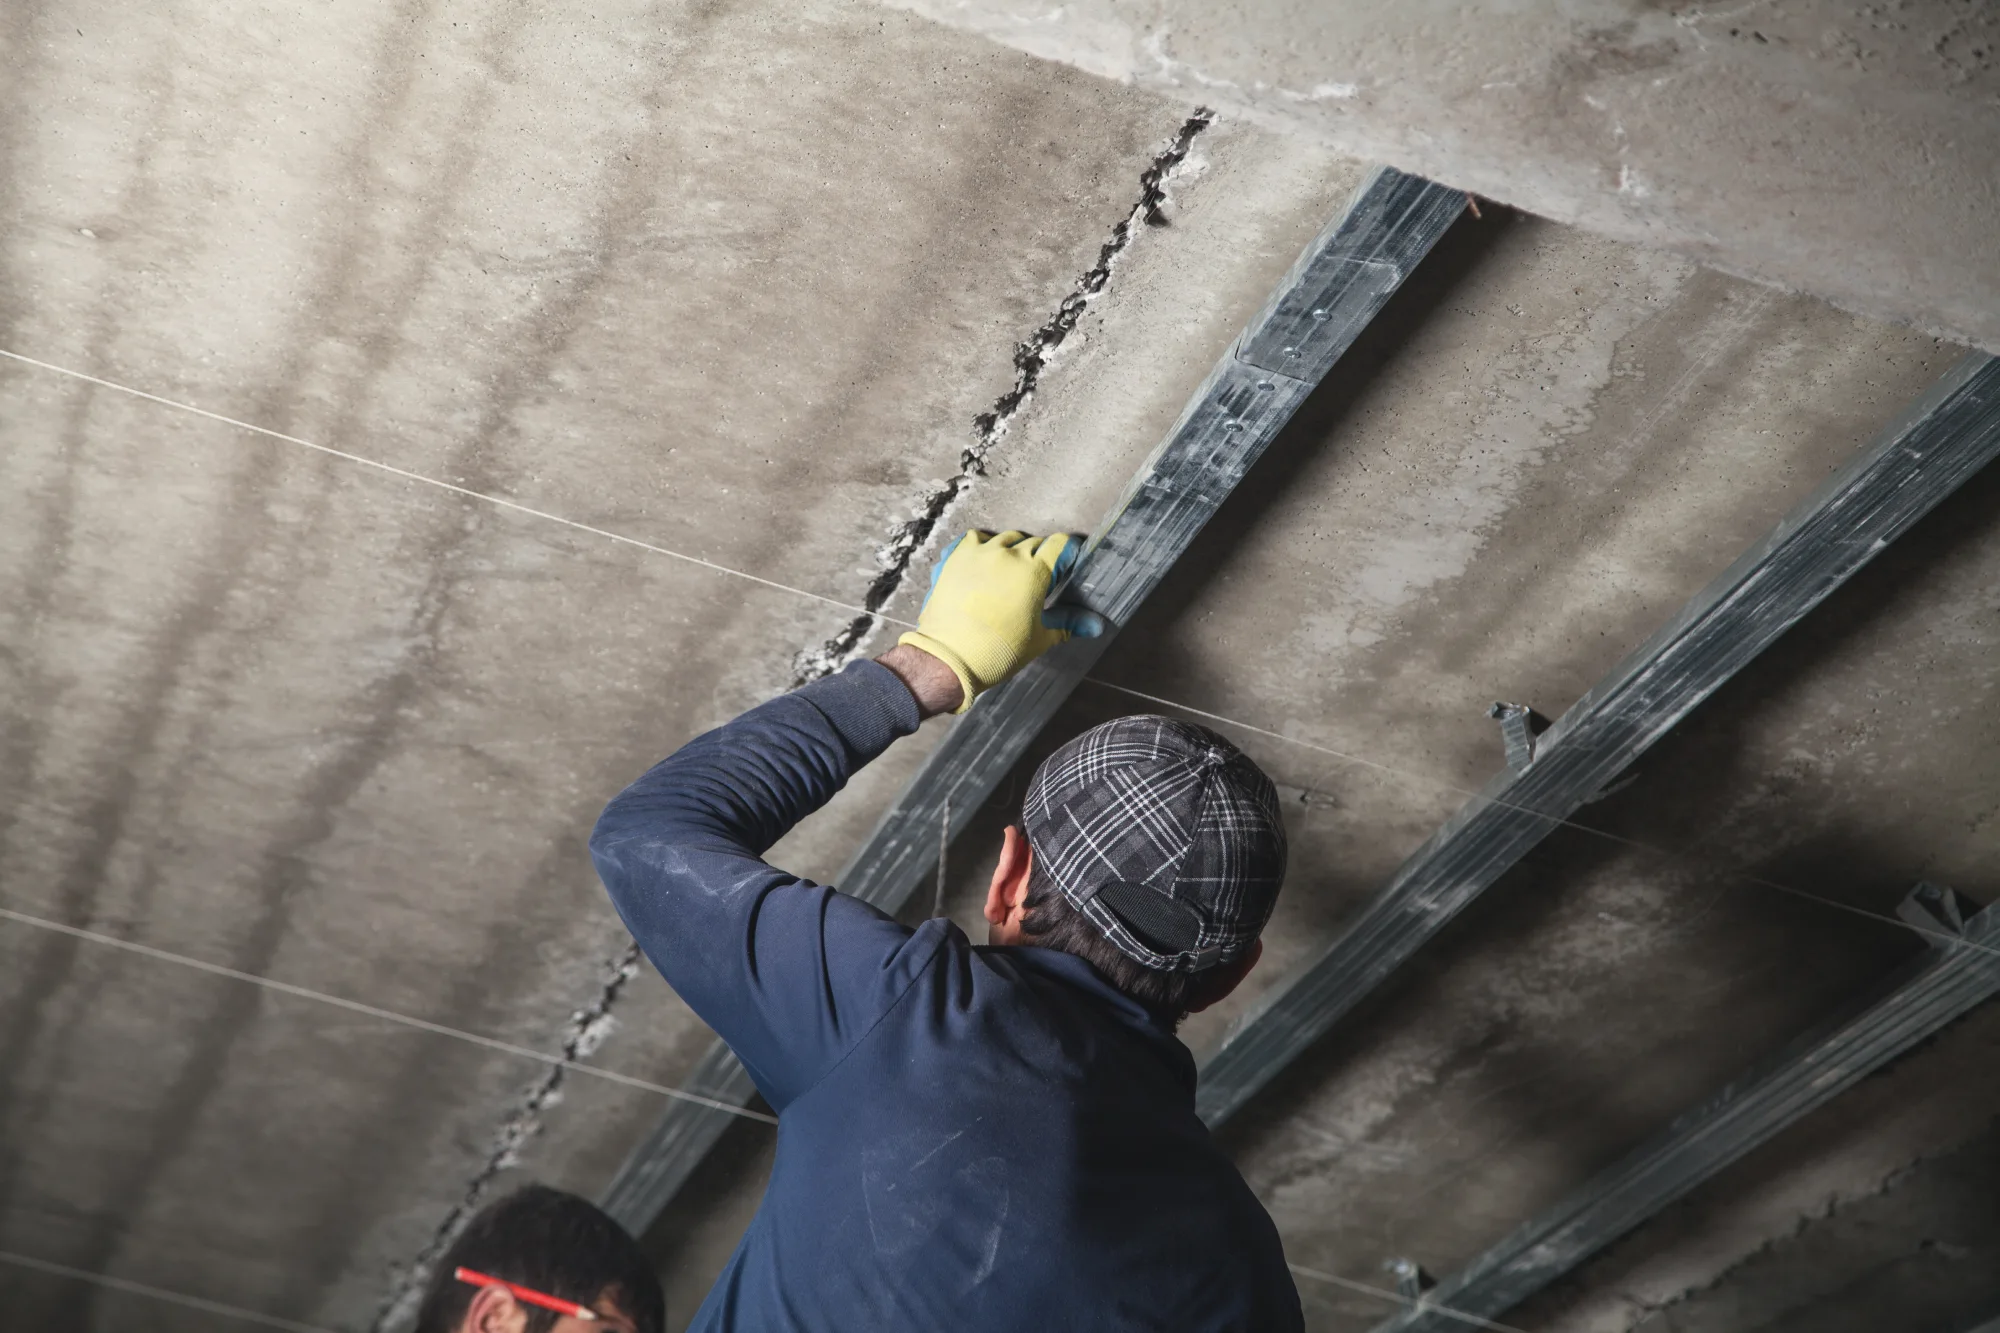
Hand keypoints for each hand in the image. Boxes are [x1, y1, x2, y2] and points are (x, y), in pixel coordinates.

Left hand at [895, 531, 1104, 714]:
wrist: (948, 659)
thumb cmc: (998, 652)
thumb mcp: (1040, 638)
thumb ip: (1069, 624)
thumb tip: (1097, 626)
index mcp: (1034, 572)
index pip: (1060, 545)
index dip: (1067, 553)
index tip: (1068, 564)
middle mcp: (1008, 554)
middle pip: (1033, 542)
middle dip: (1040, 556)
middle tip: (1038, 578)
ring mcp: (979, 553)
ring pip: (1004, 537)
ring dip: (1012, 549)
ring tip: (1010, 570)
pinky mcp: (954, 557)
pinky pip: (972, 539)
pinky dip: (981, 545)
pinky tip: (982, 561)